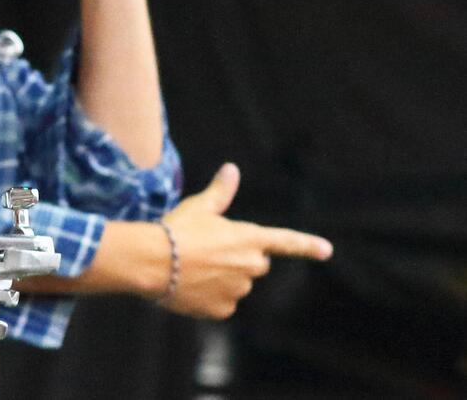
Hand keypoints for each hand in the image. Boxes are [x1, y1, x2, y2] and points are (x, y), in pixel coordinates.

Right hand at [158, 162, 332, 318]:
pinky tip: (189, 285)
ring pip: (236, 284)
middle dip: (239, 259)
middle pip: (255, 264)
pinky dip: (208, 297)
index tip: (326, 250)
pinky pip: (221, 303)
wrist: (151, 260)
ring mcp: (238, 290)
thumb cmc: (176, 229)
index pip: (285, 241)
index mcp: (248, 238)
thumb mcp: (199, 207)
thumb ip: (220, 193)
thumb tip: (231, 168)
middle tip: (208, 251)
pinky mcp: (223, 309)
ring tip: (191, 267)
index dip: (307, 245)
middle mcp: (250, 266)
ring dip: (222, 278)